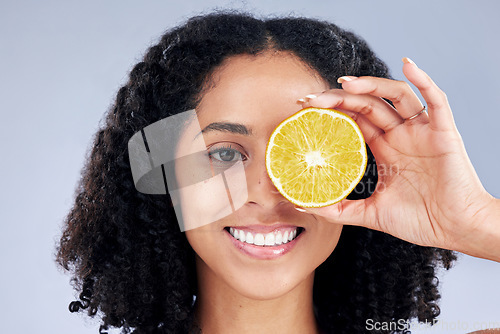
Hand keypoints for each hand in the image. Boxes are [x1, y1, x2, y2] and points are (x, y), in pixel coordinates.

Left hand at [298, 58, 499, 260]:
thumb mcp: (370, 213)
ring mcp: (421, 132)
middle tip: (312, 99)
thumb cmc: (419, 221)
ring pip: (395, 96)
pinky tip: (407, 65)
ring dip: (371, 85)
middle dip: (339, 98)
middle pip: (367, 104)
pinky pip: (436, 100)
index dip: (331, 111)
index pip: (354, 120)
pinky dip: (423, 80)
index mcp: (385, 148)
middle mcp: (401, 135)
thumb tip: (305, 205)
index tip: (305, 108)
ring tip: (345, 83)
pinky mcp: (443, 133)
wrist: (456, 230)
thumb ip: (339, 209)